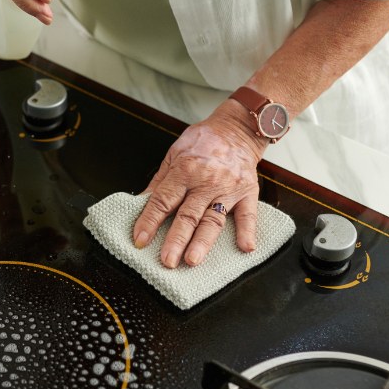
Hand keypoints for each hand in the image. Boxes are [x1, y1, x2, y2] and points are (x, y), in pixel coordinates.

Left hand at [132, 99, 266, 267]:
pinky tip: (245, 247)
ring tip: (193, 260)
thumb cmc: (204, 141)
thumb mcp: (175, 154)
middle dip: (176, 239)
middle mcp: (206, 181)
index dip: (150, 220)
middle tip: (166, 261)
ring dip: (203, 241)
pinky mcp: (247, 192)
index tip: (140, 239)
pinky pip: (248, 214)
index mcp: (184, 170)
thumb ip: (160, 181)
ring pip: (213, 219)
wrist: (238, 128)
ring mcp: (228, 188)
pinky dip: (247, 231)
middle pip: (188, 214)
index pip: (164, 200)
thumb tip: (141, 202)